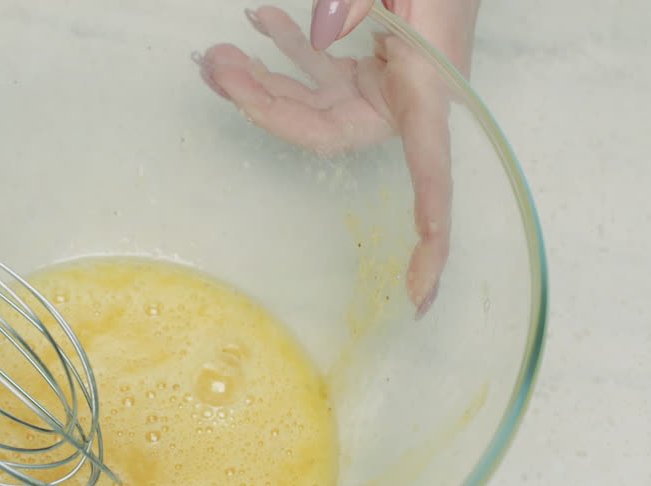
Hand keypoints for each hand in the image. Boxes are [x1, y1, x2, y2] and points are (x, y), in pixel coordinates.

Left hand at [197, 0, 479, 315]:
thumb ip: (365, 1)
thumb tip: (319, 32)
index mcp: (431, 91)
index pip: (431, 172)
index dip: (429, 232)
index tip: (421, 291)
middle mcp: (407, 100)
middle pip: (327, 130)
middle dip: (265, 106)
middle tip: (218, 68)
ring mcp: (385, 86)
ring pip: (312, 101)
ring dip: (263, 78)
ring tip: (220, 52)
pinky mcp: (372, 67)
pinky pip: (322, 71)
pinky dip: (290, 49)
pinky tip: (261, 25)